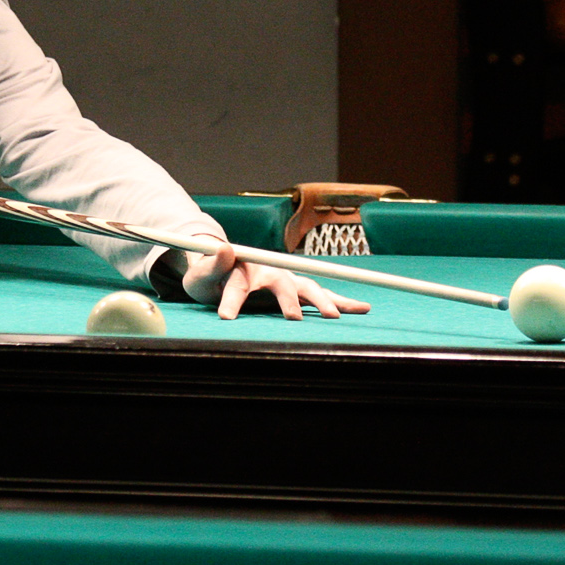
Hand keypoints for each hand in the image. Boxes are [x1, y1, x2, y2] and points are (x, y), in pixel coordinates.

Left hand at [182, 239, 371, 320]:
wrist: (224, 268)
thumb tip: (224, 246)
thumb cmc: (211, 277)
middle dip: (289, 301)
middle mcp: (270, 270)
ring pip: (308, 288)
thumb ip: (212, 264)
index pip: (237, 284)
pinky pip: (322, 294)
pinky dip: (341, 301)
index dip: (232, 300)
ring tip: (335, 316)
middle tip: (293, 318)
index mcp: (243, 268)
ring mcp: (287, 278)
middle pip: (283, 284)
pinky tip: (362, 308)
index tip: (226, 317)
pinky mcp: (297, 288)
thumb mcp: (202, 275)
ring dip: (323, 301)